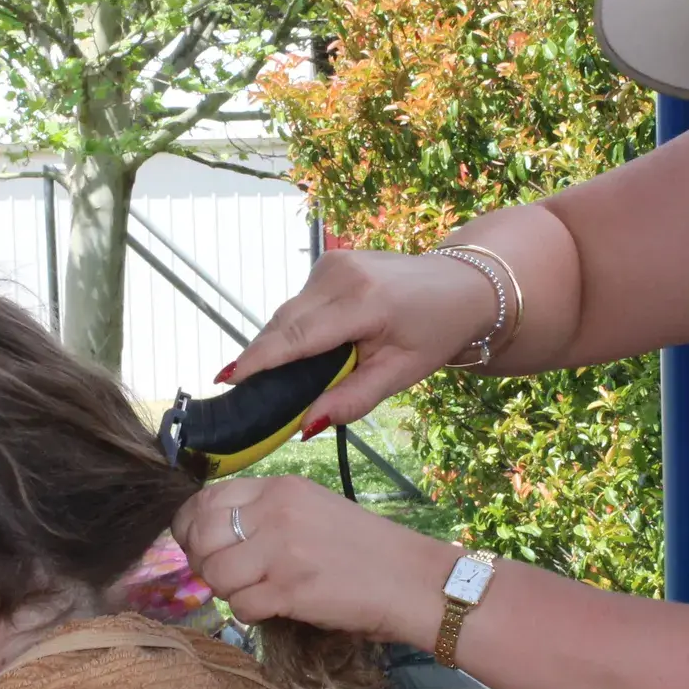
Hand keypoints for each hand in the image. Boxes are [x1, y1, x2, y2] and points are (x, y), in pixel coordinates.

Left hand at [175, 477, 451, 646]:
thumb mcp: (313, 509)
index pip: (207, 499)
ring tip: (254, 593)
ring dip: (228, 591)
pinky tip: (273, 608)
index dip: (190, 527)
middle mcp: (277, 512)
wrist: (412, 580)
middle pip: (201, 536)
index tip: (198, 545)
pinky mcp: (290, 590)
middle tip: (225, 576)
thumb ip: (266, 513)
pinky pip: (241, 606)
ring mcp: (282, 551)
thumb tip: (213, 533)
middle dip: (204, 562)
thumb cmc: (365, 549)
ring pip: (216, 573)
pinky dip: (249, 614)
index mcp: (281, 488)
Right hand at [220, 248, 501, 430]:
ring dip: (277, 344)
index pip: (298, 337)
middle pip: (284, 324)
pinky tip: (302, 350)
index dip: (260, 359)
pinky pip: (299, 303)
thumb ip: (353, 399)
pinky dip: (294, 328)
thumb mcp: (402, 374)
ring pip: (287, 313)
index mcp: (365, 303)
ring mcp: (333, 263)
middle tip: (241, 393)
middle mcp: (342, 275)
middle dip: (262, 358)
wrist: (462, 285)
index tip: (226, 379)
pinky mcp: (329, 262)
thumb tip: (305, 426)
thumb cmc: (436, 333)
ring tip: (273, 378)